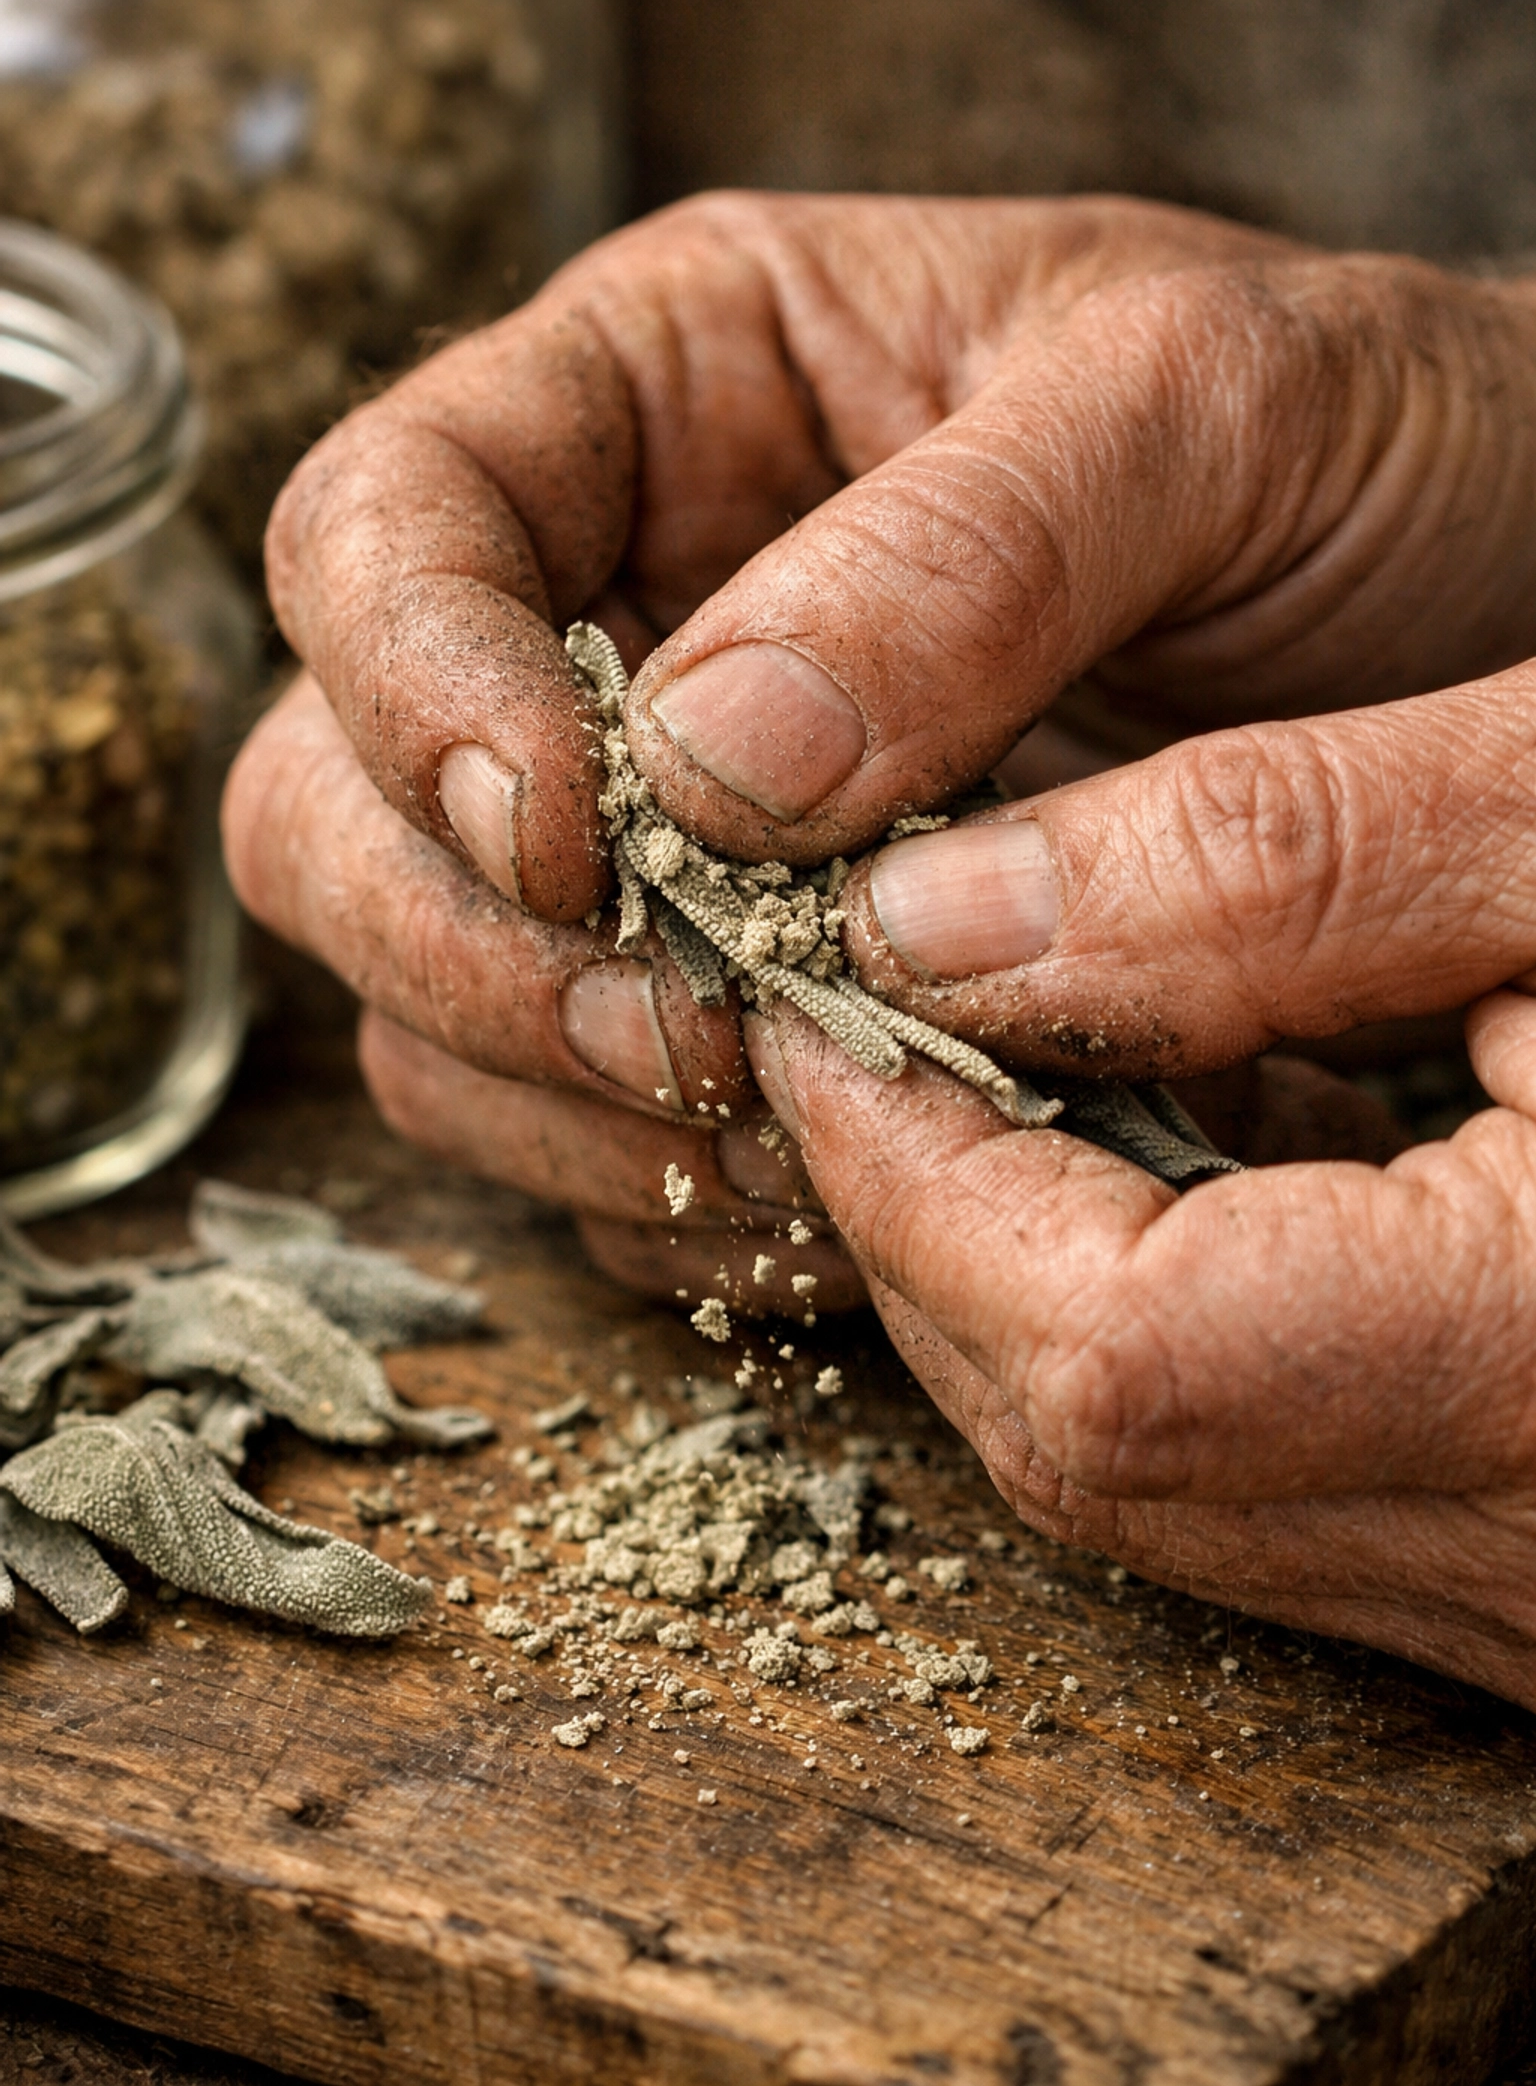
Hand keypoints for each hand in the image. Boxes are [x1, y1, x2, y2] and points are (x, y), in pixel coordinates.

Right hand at [225, 191, 1535, 1314]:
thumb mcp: (1218, 414)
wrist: (1497, 620)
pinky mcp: (737, 993)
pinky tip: (846, 1196)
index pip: (380, 528)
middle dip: (474, 943)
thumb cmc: (1372, 450)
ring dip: (575, 1098)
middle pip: (332, 798)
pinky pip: (589, 1136)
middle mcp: (619, 615)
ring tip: (801, 1129)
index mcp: (669, 393)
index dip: (412, 694)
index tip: (565, 835)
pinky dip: (681, 1199)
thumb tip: (704, 766)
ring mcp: (659, 830)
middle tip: (696, 1033)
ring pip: (435, 998)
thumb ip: (961, 550)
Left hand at [748, 987, 1535, 1706]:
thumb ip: (1267, 868)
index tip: (817, 1024)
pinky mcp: (1511, 1547)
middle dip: (926, 1224)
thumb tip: (935, 922)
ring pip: (1152, 1477)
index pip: (1111, 1358)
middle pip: (1083, 1448)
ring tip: (1023, 1052)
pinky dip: (1172, 1297)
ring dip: (1033, 1265)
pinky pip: (1262, 1460)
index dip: (910, 1185)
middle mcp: (1522, 1548)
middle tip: (869, 1030)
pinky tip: (1213, 1128)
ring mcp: (1514, 1577)